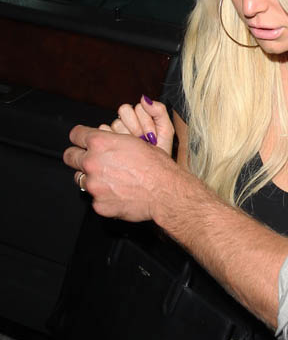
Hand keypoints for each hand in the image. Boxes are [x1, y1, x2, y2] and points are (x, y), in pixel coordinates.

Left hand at [64, 123, 178, 221]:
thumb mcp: (134, 142)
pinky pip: (95, 199)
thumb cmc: (156, 165)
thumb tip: (102, 141)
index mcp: (100, 143)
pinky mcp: (98, 204)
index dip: (80, 137)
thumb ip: (111, 141)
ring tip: (111, 180)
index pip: (75, 135)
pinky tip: (120, 194)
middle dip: (78, 157)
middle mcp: (92, 162)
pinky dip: (104, 196)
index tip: (81, 141)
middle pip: (70, 156)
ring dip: (91, 178)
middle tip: (91, 161)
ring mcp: (93, 185)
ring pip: (80, 179)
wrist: (166, 191)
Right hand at [100, 96, 174, 155]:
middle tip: (144, 140)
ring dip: (128, 136)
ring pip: (116, 123)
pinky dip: (117, 142)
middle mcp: (127, 121)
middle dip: (136, 126)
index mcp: (141, 116)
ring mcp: (116, 131)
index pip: (137, 107)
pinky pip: (105, 132)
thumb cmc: (160, 152)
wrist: (153, 173)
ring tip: (137, 147)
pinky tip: (126, 151)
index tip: (152, 135)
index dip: (145, 120)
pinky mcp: (106, 141)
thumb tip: (144, 98)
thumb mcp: (166, 131)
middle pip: (124, 110)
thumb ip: (159, 111)